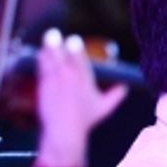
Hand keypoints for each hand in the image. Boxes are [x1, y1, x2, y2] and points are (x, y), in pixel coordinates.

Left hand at [35, 29, 128, 164]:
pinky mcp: (45, 85)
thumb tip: (124, 88)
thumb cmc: (84, 121)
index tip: (73, 39)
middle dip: (57, 44)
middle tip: (53, 34)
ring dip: (48, 48)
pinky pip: (42, 67)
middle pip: (62, 55)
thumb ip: (115, 96)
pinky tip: (42, 52)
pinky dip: (42, 59)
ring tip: (49, 37)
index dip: (75, 48)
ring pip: (50, 59)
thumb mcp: (103, 109)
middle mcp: (70, 77)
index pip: (79, 59)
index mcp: (84, 80)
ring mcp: (56, 80)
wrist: (64, 132)